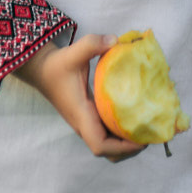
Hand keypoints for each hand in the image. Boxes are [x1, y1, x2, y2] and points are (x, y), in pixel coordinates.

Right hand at [15, 35, 145, 161]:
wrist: (41, 70)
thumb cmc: (57, 65)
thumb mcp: (74, 52)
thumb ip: (93, 44)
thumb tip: (116, 40)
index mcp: (82, 115)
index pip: (100, 145)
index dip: (122, 148)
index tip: (142, 139)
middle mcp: (84, 124)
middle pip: (108, 152)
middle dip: (129, 149)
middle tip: (150, 133)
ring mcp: (85, 123)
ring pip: (107, 145)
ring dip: (126, 143)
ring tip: (146, 127)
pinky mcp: (88, 117)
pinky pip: (106, 133)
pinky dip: (120, 133)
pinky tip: (134, 118)